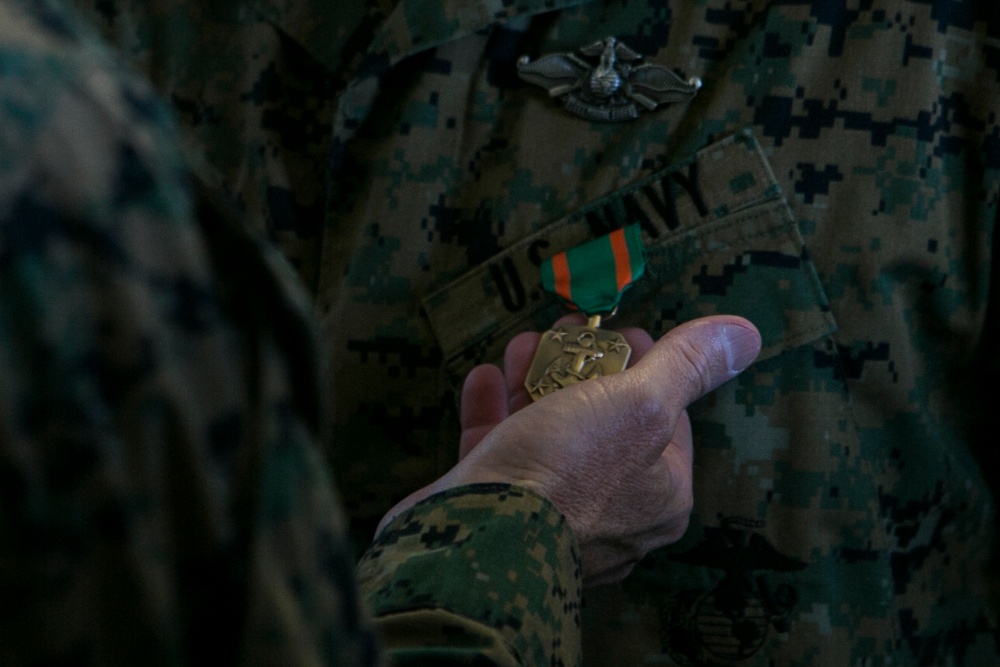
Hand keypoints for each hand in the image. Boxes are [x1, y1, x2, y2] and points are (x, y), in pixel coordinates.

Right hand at [377, 315, 760, 585]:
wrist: (474, 538)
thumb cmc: (568, 473)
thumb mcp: (638, 404)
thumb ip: (687, 365)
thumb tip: (744, 333)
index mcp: (661, 496)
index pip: (667, 418)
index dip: (644, 366)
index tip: (618, 333)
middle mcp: (613, 515)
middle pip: (602, 420)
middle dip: (580, 367)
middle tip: (565, 330)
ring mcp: (551, 517)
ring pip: (548, 434)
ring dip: (534, 381)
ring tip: (522, 345)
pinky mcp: (498, 514)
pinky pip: (500, 454)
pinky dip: (492, 412)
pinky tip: (484, 379)